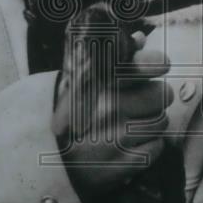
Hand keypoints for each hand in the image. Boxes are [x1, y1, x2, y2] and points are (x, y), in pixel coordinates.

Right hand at [52, 20, 172, 199]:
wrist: (40, 159)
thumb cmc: (68, 115)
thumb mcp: (80, 82)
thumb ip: (113, 58)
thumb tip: (141, 38)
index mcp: (97, 82)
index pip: (139, 65)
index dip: (154, 63)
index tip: (161, 65)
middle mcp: (107, 106)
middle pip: (162, 94)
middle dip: (156, 99)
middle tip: (141, 104)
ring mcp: (114, 136)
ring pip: (161, 122)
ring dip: (151, 124)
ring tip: (130, 127)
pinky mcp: (121, 164)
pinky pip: (156, 148)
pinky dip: (148, 148)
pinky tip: (129, 147)